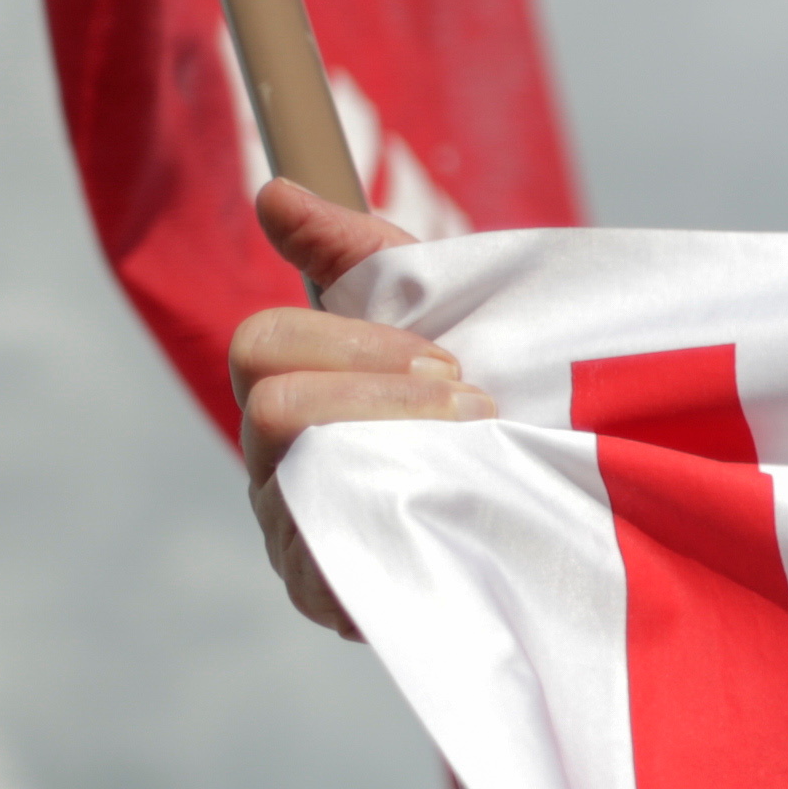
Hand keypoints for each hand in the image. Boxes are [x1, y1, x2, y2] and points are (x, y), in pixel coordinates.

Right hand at [230, 179, 474, 637]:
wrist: (526, 507)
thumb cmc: (461, 399)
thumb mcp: (426, 314)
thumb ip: (354, 251)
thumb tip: (272, 190)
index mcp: (287, 392)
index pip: (261, 345)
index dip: (351, 342)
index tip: (445, 357)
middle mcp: (275, 464)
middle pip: (269, 410)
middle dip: (377, 393)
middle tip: (471, 404)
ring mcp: (292, 533)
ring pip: (298, 483)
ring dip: (399, 450)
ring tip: (478, 446)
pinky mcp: (328, 597)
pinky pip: (333, 566)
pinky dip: (397, 528)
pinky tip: (453, 512)